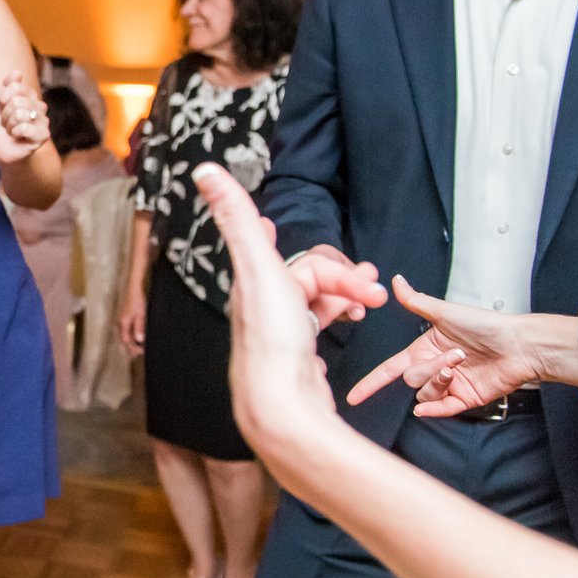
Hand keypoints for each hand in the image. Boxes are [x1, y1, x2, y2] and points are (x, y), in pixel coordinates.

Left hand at [0, 70, 48, 164]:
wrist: (0, 149)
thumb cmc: (0, 126)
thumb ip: (6, 86)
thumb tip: (17, 72)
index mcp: (30, 96)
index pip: (15, 87)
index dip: (2, 100)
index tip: (2, 109)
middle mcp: (40, 106)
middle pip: (16, 101)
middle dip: (5, 115)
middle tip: (7, 123)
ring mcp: (43, 120)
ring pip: (20, 114)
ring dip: (9, 125)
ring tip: (12, 130)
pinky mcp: (43, 135)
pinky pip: (25, 127)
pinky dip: (15, 133)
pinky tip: (17, 137)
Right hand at [118, 287, 146, 355]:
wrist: (133, 290)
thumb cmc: (137, 301)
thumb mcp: (140, 315)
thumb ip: (139, 327)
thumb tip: (139, 340)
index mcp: (124, 323)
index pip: (127, 340)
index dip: (132, 347)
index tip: (140, 353)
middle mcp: (120, 322)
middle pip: (124, 338)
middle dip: (130, 347)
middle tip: (137, 355)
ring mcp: (121, 320)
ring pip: (124, 334)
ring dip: (130, 342)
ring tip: (135, 349)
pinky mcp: (124, 317)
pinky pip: (125, 330)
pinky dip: (129, 336)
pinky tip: (133, 337)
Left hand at [193, 163, 372, 449]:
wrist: (283, 408)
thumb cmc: (270, 340)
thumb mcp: (257, 266)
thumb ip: (237, 216)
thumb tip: (202, 169)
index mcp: (251, 284)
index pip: (274, 251)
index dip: (269, 236)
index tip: (270, 227)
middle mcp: (260, 309)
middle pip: (310, 278)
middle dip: (345, 276)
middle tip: (375, 291)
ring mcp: (279, 337)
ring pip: (317, 303)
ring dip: (347, 296)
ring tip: (371, 305)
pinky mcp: (297, 362)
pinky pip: (320, 331)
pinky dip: (338, 320)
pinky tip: (350, 325)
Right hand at [346, 276, 544, 415]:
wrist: (520, 345)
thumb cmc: (487, 324)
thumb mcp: (446, 311)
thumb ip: (415, 301)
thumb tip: (395, 281)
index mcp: (424, 349)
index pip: (390, 369)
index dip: (371, 383)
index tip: (353, 397)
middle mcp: (434, 368)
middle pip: (411, 379)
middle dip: (429, 368)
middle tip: (456, 356)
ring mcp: (449, 385)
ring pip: (425, 394)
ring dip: (438, 382)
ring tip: (460, 368)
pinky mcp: (465, 399)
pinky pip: (441, 409)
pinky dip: (434, 410)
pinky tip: (428, 408)